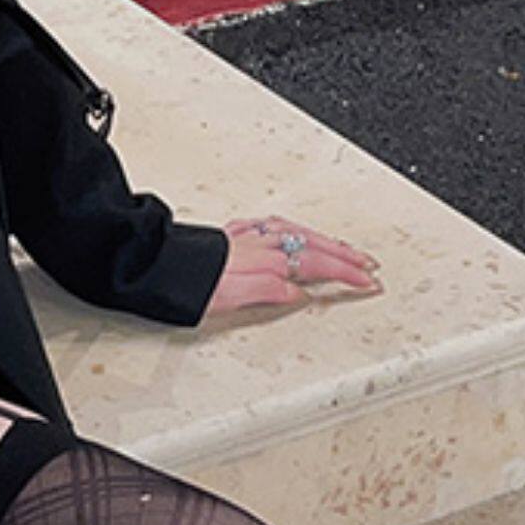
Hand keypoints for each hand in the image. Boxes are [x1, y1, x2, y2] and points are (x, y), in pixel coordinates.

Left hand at [201, 214, 382, 316]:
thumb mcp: (233, 297)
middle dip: (346, 256)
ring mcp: (247, 239)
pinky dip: (291, 230)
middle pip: (313, 247)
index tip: (370, 283)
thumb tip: (302, 293)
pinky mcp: (232, 237)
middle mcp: (260, 245)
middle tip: (370, 266)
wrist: (154, 264)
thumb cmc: (187, 283)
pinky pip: (272, 227)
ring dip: (324, 241)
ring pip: (296, 233)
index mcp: (267, 261)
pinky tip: (289, 232)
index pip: (319, 266)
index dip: (347, 275)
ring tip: (343, 249)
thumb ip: (271, 291)